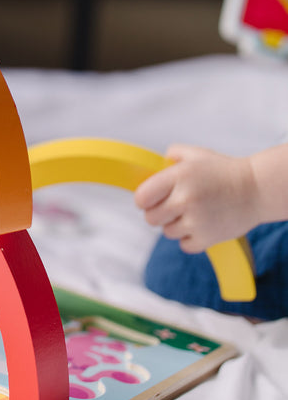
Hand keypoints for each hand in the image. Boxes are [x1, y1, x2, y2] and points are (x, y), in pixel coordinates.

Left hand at [134, 144, 259, 252]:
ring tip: (193, 213)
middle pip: (150, 218)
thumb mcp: (196, 154)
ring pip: (167, 232)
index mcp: (178, 176)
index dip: (144, 200)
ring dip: (176, 225)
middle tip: (173, 207)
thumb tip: (151, 168)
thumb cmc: (224, 171)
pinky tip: (200, 225)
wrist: (257, 189)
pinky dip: (190, 239)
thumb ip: (171, 155)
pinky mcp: (208, 238)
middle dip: (158, 213)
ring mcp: (197, 220)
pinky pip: (184, 245)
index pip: (142, 197)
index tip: (151, 199)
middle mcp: (185, 198)